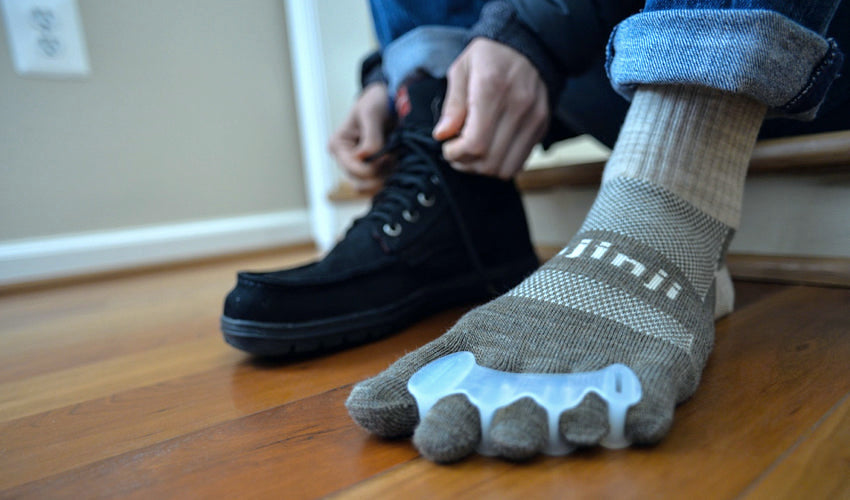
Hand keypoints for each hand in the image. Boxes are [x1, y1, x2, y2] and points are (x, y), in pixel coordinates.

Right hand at [328, 82, 391, 190]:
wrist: (387, 100)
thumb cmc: (375, 102)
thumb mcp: (371, 113)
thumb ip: (370, 136)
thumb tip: (364, 157)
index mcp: (338, 146)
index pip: (354, 169)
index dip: (374, 167)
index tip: (389, 155)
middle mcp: (345, 160)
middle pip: (362, 182)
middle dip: (381, 174)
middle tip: (395, 158)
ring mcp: (358, 167)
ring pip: (371, 187)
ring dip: (388, 177)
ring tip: (397, 160)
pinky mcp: (372, 170)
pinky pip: (380, 184)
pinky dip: (391, 178)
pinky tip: (398, 165)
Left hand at [433, 38, 548, 178]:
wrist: (527, 45)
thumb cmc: (488, 57)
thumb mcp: (461, 70)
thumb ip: (452, 105)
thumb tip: (442, 135)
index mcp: (492, 88)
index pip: (475, 143)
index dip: (456, 154)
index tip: (448, 146)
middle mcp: (518, 105)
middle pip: (489, 161)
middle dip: (466, 163)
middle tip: (457, 152)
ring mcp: (534, 118)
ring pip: (506, 168)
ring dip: (484, 168)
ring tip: (473, 153)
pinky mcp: (542, 126)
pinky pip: (520, 162)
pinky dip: (501, 163)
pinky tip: (491, 149)